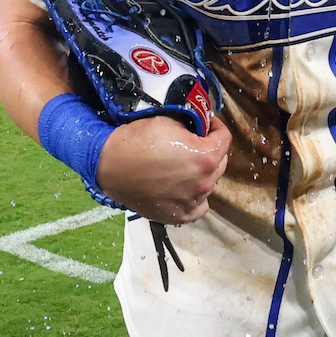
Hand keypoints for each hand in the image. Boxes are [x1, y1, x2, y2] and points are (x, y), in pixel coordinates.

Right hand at [94, 114, 231, 223]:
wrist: (110, 166)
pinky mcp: (179, 215)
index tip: (207, 123)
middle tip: (195, 143)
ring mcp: (192, 201)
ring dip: (203, 173)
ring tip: (186, 166)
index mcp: (205, 157)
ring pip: (209, 184)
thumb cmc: (137, 140)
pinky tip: (187, 188)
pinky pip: (199, 207)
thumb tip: (201, 128)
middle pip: (220, 163)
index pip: (225, 138)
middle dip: (211, 150)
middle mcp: (204, 182)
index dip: (216, 127)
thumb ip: (192, 126)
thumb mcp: (168, 121)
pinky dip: (197, 197)